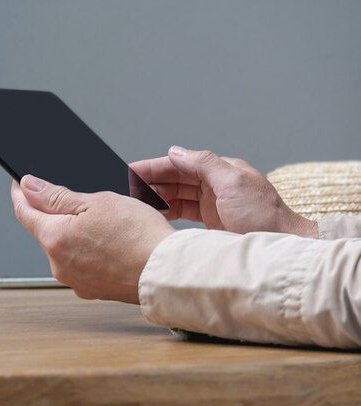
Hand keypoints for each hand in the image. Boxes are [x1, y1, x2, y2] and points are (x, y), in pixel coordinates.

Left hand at [11, 175, 174, 303]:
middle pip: (46, 230)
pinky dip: (90, 251)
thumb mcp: (96, 202)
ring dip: (76, 233)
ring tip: (107, 224)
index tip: (20, 183)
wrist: (167, 272)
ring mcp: (75, 280)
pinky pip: (82, 264)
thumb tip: (28, 187)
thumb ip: (57, 196)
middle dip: (57, 213)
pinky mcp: (93, 289)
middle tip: (83, 200)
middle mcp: (58, 265)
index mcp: (54, 239)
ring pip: (66, 248)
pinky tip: (112, 243)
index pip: (24, 212)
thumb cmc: (138, 236)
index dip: (20, 193)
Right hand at [130, 146, 317, 236]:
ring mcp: (214, 204)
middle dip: (152, 181)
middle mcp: (216, 185)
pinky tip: (155, 213)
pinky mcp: (212, 222)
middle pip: (176, 178)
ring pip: (178, 195)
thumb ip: (203, 164)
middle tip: (127, 188)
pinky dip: (168, 211)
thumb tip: (175, 151)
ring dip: (157, 196)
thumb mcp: (232, 183)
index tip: (132, 170)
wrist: (283, 248)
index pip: (181, 163)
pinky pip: (184, 211)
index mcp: (221, 171)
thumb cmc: (264, 218)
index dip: (155, 166)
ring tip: (136, 201)